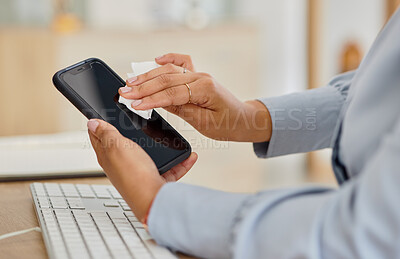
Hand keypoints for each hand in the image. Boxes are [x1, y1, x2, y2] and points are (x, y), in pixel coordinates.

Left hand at [87, 119, 197, 220]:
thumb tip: (92, 123)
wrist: (153, 201)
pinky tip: (188, 156)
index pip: (99, 137)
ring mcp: (141, 172)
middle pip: (126, 145)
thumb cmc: (133, 176)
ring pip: (151, 154)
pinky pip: (170, 168)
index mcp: (109, 156)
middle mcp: (124, 165)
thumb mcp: (117, 147)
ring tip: (169, 137)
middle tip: (138, 120)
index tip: (102, 114)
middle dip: (133, 132)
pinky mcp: (156, 179)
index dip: (99, 125)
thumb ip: (106, 134)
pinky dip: (180, 162)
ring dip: (161, 146)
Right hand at [119, 53, 271, 141]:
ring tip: (130, 82)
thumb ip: (182, 110)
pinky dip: (168, 59)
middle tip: (124, 93)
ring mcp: (199, 74)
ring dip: (148, 76)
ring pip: (169, 71)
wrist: (243, 119)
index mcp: (205, 89)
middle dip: (143, 87)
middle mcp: (201, 77)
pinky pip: (181, 63)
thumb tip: (160, 102)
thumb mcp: (205, 123)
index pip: (172, 93)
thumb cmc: (228, 124)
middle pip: (167, 79)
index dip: (151, 99)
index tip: (135, 105)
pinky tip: (155, 60)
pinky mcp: (197, 76)